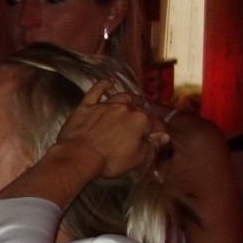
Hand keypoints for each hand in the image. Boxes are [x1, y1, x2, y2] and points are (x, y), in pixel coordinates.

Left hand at [51, 81, 167, 180]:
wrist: (79, 156)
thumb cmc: (110, 160)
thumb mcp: (137, 158)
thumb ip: (151, 145)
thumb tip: (164, 137)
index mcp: (140, 121)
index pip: (154, 123)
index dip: (157, 130)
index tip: (158, 135)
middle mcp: (124, 108)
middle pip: (137, 109)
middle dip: (143, 114)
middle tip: (145, 117)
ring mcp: (104, 105)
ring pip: (120, 97)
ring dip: (129, 98)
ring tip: (135, 99)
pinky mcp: (86, 106)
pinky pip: (96, 91)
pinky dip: (103, 85)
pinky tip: (108, 82)